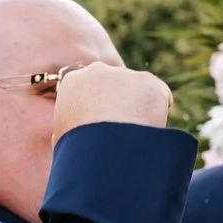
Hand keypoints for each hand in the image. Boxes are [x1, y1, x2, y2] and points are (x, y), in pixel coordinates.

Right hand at [51, 64, 173, 137]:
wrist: (102, 149)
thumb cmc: (78, 151)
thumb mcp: (62, 138)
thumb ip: (67, 127)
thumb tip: (69, 137)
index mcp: (72, 82)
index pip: (90, 89)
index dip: (100, 106)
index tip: (105, 123)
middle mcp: (97, 71)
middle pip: (115, 85)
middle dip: (121, 101)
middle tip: (123, 129)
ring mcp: (124, 74)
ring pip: (138, 90)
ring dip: (140, 107)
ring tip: (137, 133)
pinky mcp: (148, 82)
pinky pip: (161, 96)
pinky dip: (160, 110)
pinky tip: (153, 126)